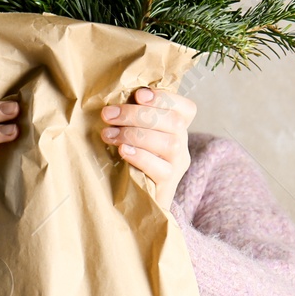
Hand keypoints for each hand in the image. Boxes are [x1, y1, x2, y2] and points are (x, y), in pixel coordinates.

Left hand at [100, 86, 195, 209]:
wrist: (134, 201)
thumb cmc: (127, 159)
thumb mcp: (132, 134)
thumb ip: (131, 116)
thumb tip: (110, 96)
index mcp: (176, 127)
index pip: (185, 108)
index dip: (165, 97)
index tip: (139, 94)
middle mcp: (182, 144)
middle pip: (173, 121)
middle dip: (137, 114)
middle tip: (108, 115)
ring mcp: (178, 165)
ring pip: (170, 143)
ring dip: (135, 134)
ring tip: (109, 135)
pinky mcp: (168, 185)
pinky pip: (161, 168)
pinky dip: (140, 156)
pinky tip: (123, 152)